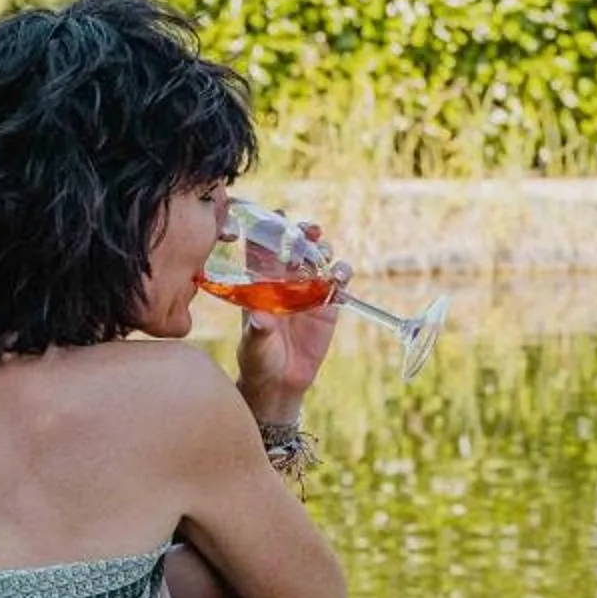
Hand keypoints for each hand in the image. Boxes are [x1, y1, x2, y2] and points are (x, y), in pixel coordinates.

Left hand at [236, 236, 344, 417]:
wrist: (280, 382)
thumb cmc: (258, 359)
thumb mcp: (254, 344)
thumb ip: (258, 329)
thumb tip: (260, 317)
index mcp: (262, 284)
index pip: (265, 249)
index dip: (271, 229)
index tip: (278, 215)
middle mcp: (285, 283)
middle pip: (296, 248)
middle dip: (303, 233)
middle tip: (308, 230)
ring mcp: (308, 292)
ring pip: (319, 260)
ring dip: (323, 250)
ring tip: (323, 251)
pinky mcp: (328, 307)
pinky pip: (338, 283)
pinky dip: (342, 275)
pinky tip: (340, 277)